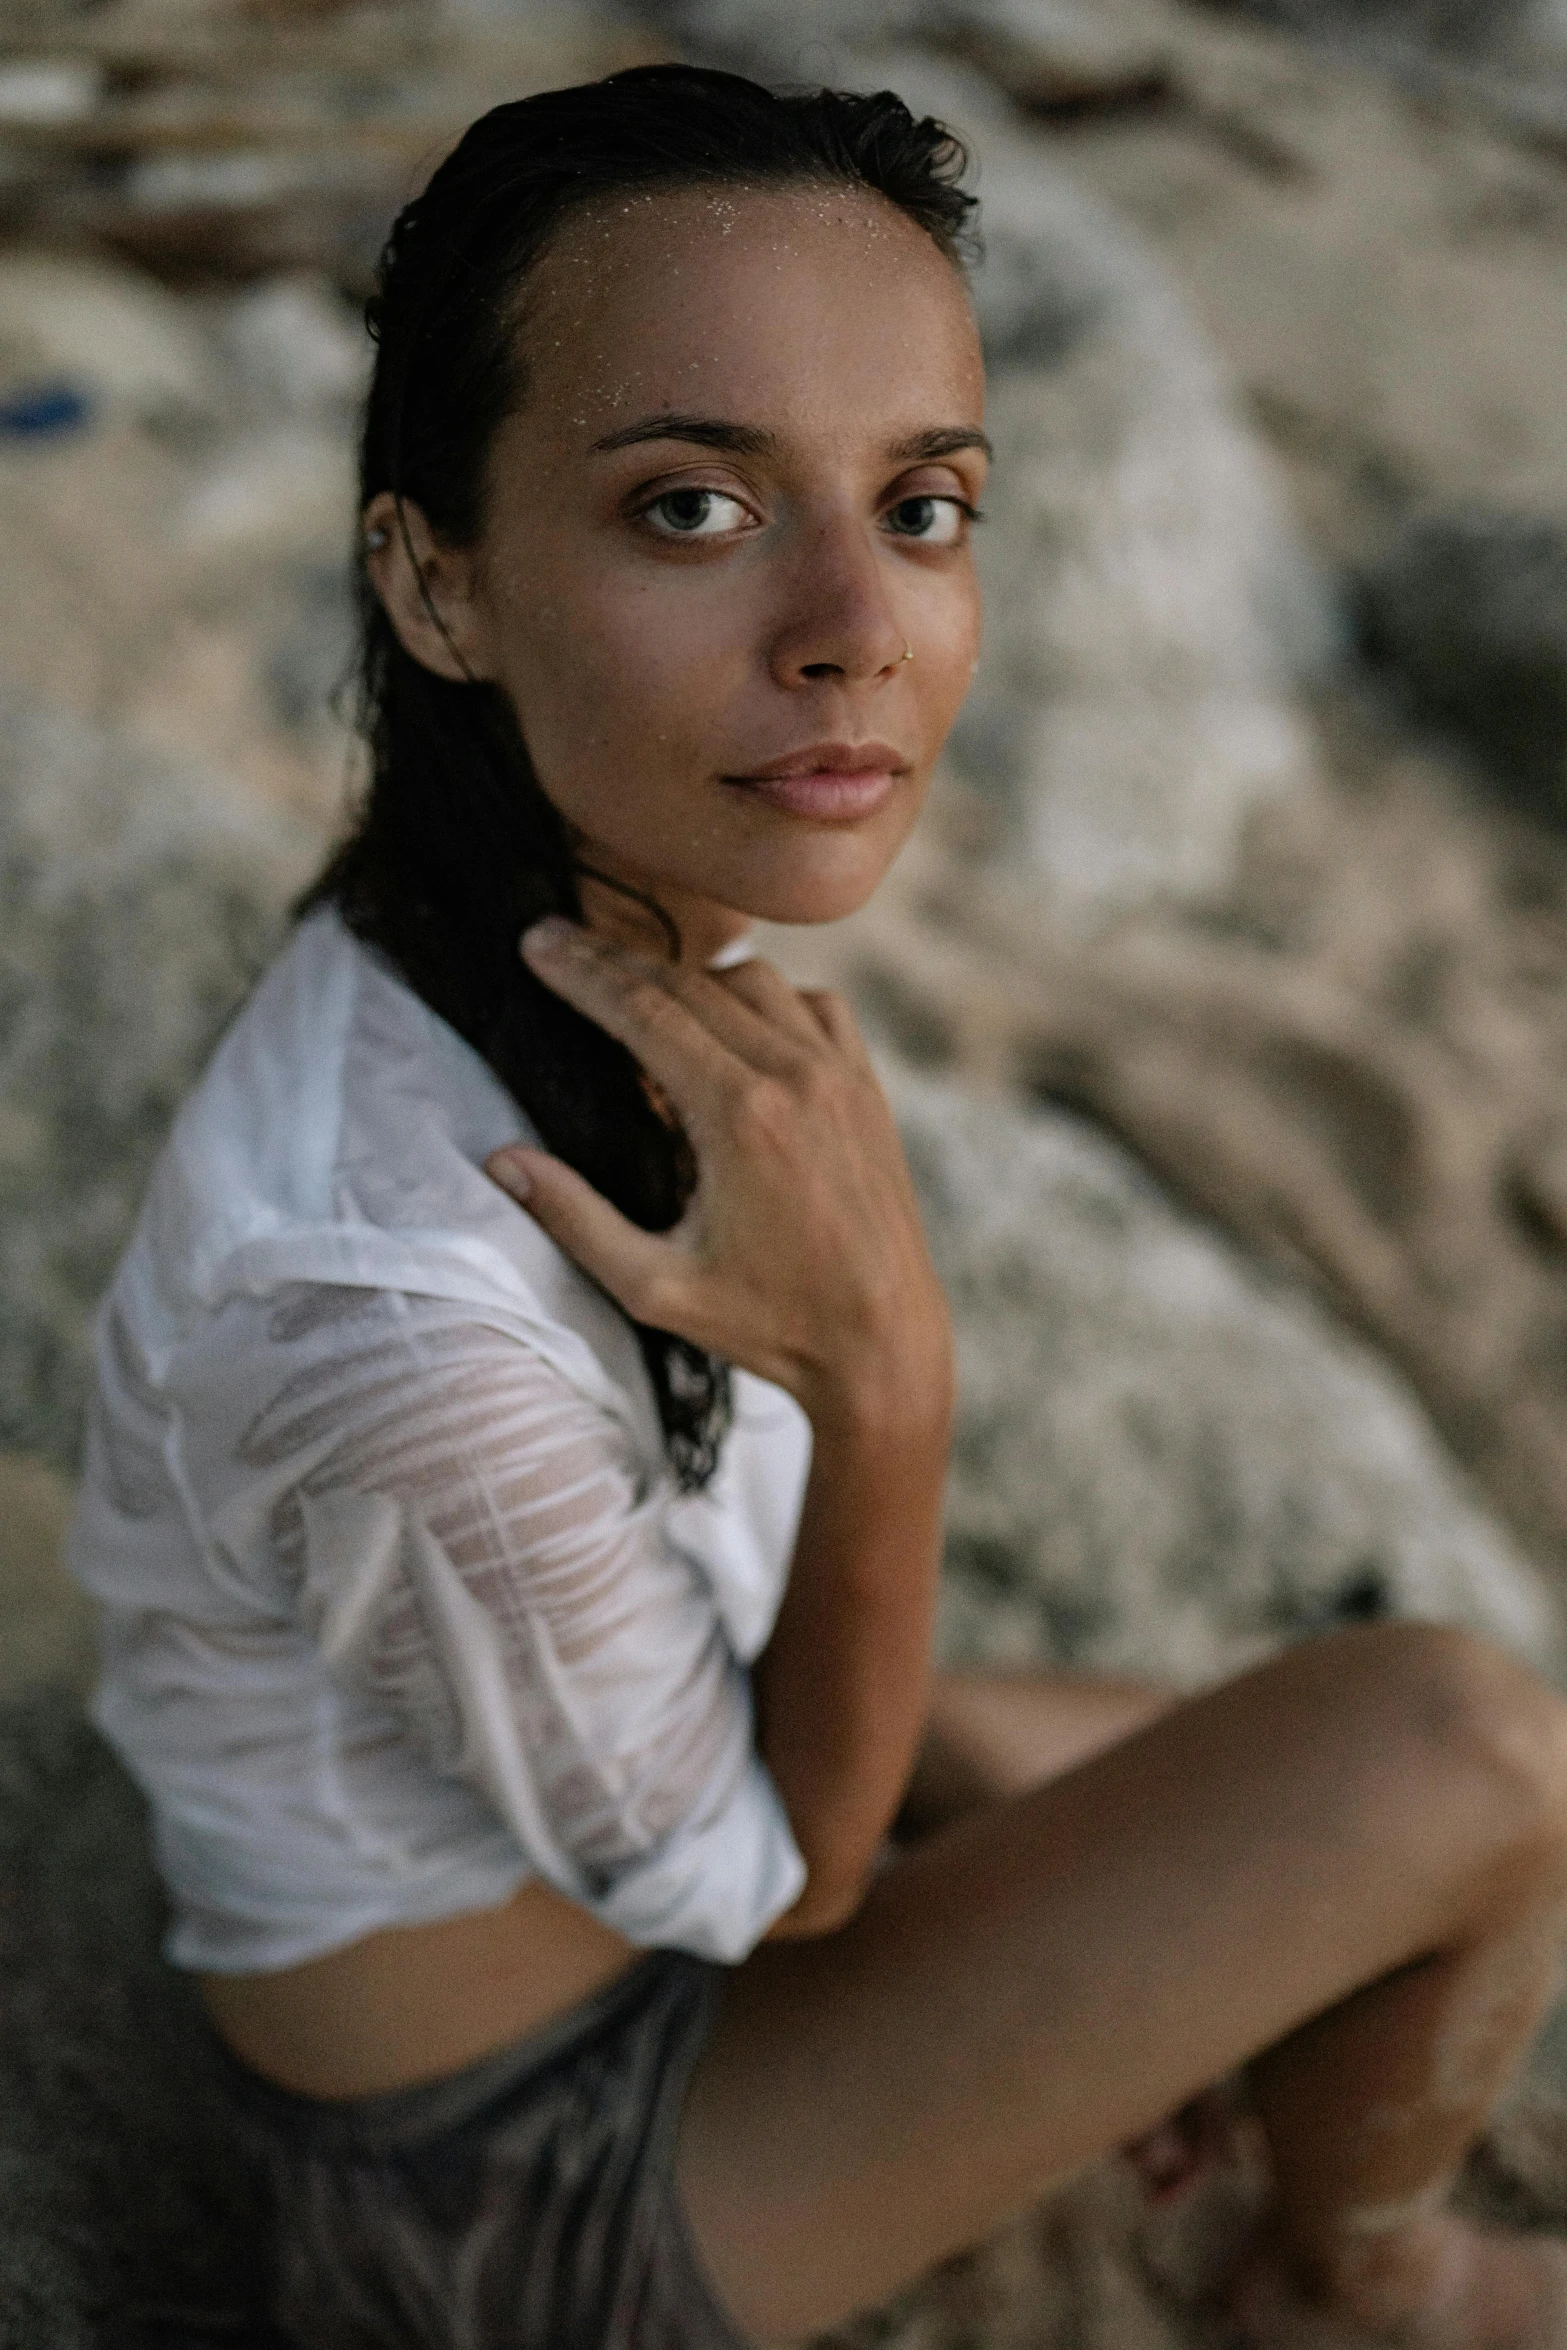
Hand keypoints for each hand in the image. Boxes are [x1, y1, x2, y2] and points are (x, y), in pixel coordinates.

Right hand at [485, 917, 951, 1431]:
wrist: (885, 1344)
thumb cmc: (769, 1324)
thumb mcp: (655, 1287)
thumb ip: (575, 1218)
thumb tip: (502, 1162)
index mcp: (739, 1117)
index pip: (643, 1011)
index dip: (582, 972)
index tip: (536, 943)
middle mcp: (796, 1077)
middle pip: (689, 984)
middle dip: (616, 963)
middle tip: (559, 943)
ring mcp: (841, 1076)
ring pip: (755, 982)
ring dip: (691, 979)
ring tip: (638, 992)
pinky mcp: (869, 1088)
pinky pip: (815, 1005)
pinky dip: (766, 998)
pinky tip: (734, 1024)